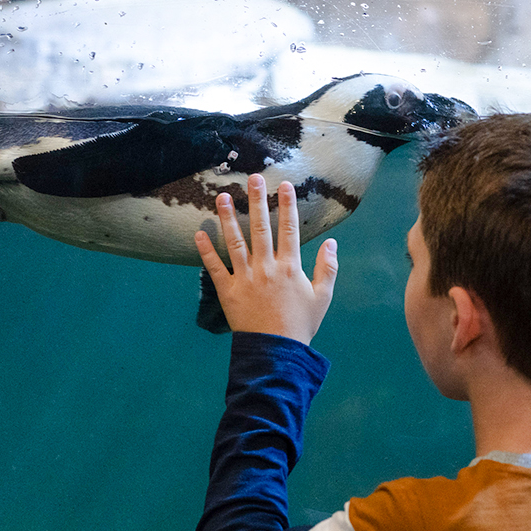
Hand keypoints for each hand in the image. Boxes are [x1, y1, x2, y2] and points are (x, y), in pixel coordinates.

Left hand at [195, 173, 337, 344]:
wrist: (276, 352)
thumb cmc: (300, 325)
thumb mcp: (322, 297)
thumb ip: (329, 268)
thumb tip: (332, 243)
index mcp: (291, 267)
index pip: (289, 229)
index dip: (287, 205)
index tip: (284, 185)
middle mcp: (267, 267)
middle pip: (261, 227)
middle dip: (257, 200)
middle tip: (252, 178)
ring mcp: (245, 278)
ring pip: (235, 241)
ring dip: (227, 218)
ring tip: (222, 196)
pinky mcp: (228, 291)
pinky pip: (214, 268)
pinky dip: (205, 250)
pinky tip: (199, 232)